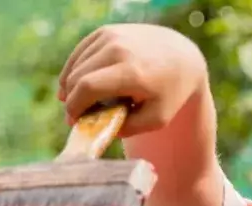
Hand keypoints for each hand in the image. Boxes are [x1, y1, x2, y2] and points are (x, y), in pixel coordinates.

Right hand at [57, 24, 207, 136]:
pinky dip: (73, 70)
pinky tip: (76, 83)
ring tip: (77, 101)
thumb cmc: (169, 92)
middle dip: (71, 99)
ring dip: (70, 86)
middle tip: (75, 116)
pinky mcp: (106, 31)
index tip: (73, 121)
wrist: (182, 56)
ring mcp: (111, 36)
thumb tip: (98, 128)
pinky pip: (79, 53)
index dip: (74, 107)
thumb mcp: (157, 119)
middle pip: (77, 77)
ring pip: (76, 65)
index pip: (88, 88)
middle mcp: (119, 49)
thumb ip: (128, 128)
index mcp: (132, 72)